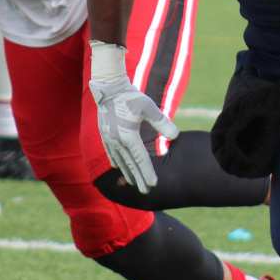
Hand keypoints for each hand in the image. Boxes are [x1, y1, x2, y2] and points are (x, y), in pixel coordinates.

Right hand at [89, 40, 178, 193]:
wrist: (109, 88)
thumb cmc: (131, 96)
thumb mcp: (149, 107)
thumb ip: (162, 123)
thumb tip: (175, 136)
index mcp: (128, 136)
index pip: (140, 160)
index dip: (147, 173)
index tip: (153, 184)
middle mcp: (117, 141)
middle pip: (130, 165)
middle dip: (139, 179)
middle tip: (147, 192)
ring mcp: (109, 139)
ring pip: (120, 161)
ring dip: (127, 173)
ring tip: (134, 183)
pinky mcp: (104, 134)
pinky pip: (111, 153)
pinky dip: (116, 162)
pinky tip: (118, 167)